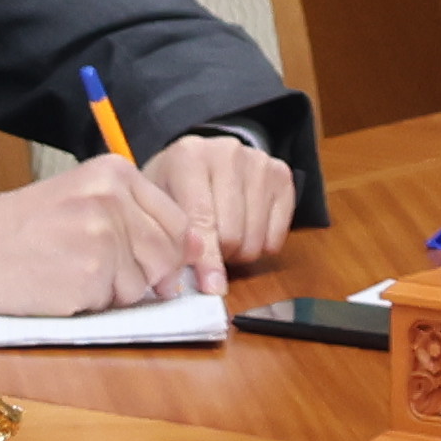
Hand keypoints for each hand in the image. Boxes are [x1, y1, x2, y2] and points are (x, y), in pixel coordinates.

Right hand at [0, 152, 210, 318]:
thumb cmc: (19, 229)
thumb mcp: (80, 199)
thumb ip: (132, 217)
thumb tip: (188, 257)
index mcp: (115, 172)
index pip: (177, 221)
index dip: (170, 252)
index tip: (155, 266)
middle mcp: (113, 198)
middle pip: (167, 255)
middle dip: (146, 276)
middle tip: (101, 273)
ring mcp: (102, 237)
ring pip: (143, 285)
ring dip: (114, 292)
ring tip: (70, 272)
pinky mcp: (89, 276)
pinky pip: (114, 304)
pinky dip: (91, 305)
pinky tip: (58, 286)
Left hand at [145, 129, 297, 272]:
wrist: (204, 156)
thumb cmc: (175, 184)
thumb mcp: (159, 202)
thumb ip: (170, 236)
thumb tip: (196, 282)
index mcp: (189, 156)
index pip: (202, 218)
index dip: (206, 260)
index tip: (211, 287)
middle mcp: (227, 153)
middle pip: (233, 233)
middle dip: (220, 255)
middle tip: (209, 251)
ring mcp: (258, 162)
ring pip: (256, 238)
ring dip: (240, 253)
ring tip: (225, 240)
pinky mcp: (281, 175)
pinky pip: (277, 235)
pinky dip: (262, 245)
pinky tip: (247, 231)